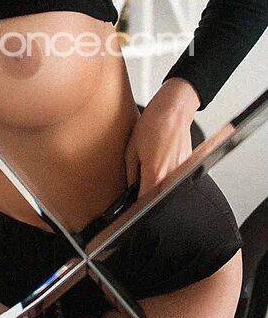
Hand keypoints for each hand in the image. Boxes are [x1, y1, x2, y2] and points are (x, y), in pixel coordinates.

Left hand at [123, 77, 199, 196]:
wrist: (174, 110)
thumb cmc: (152, 125)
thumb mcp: (132, 149)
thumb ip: (131, 173)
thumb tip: (131, 188)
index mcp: (155, 172)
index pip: (146, 201)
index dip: (137, 206)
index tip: (131, 207)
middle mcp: (171, 175)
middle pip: (158, 196)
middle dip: (148, 196)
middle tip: (138, 190)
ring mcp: (182, 171)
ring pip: (167, 188)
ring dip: (158, 185)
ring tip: (150, 169)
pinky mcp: (188, 166)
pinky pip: (175, 178)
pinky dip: (167, 175)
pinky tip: (161, 163)